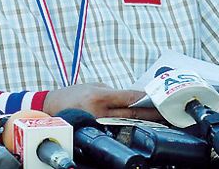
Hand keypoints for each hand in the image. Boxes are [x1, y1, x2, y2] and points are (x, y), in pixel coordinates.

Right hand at [43, 83, 163, 120]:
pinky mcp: (95, 133)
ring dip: (143, 122)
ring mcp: (98, 125)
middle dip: (151, 113)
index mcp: (99, 96)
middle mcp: (99, 112)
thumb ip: (114, 92)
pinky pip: (116, 130)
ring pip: (126, 124)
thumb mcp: (94, 86)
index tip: (160, 98)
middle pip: (131, 114)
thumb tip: (134, 96)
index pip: (129, 98)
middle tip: (167, 111)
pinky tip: (140, 128)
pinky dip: (129, 127)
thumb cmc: (73, 94)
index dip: (146, 99)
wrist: (51, 108)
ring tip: (159, 120)